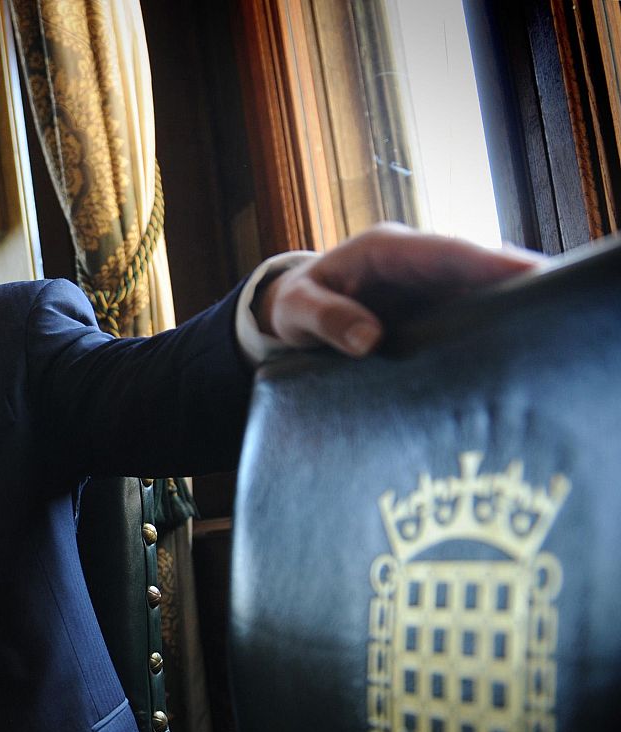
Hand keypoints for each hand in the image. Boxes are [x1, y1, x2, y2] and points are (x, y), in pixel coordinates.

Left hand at [255, 222, 543, 356]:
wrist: (294, 311)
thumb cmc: (294, 305)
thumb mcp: (296, 310)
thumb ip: (326, 320)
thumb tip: (370, 341)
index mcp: (387, 250)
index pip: (447, 251)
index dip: (489, 260)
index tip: (531, 270)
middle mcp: (420, 262)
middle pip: (481, 267)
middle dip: (523, 281)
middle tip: (565, 302)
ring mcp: (434, 286)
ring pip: (486, 291)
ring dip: (517, 308)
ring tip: (555, 331)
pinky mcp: (440, 310)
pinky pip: (475, 314)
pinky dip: (499, 328)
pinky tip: (523, 352)